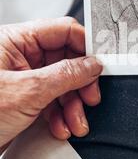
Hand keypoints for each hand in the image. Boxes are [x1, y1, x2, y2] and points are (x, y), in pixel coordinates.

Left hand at [0, 17, 102, 149]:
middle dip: (80, 83)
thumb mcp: (27, 92)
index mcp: (15, 41)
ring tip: (75, 122)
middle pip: (66, 59)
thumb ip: (65, 75)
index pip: (62, 31)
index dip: (85, 45)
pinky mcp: (24, 99)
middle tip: (90, 97)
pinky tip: (61, 127)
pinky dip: (61, 115)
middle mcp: (19, 57)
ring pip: (62, 83)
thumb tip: (92, 64)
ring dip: (73, 105)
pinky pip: (52, 100)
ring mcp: (22, 79)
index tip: (102, 62)